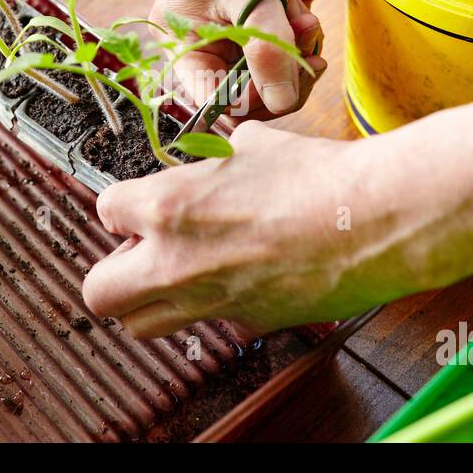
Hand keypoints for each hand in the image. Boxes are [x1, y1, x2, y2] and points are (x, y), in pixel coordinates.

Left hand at [82, 122, 433, 337]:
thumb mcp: (253, 146)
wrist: (373, 219)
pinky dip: (212, 308)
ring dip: (149, 301)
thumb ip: (218, 161)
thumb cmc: (319, 177)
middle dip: (114, 271)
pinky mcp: (246, 324)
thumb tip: (218, 162)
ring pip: (141, 326)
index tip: (143, 207)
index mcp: (168, 207)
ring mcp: (209, 302)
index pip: (105, 211)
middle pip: (99, 292)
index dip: (125, 208)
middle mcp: (176, 262)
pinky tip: (242, 278)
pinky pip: (207, 326)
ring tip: (183, 272)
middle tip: (143, 253)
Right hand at [152, 0, 328, 118]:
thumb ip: (268, 51)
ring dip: (296, 60)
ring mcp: (242, 35)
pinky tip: (307, 16)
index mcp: (182, 36)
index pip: (206, 97)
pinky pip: (290, 59)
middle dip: (278, 81)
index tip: (274, 89)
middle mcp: (207, 41)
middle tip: (305, 63)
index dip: (242, 103)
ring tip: (305, 25)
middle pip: (243, 96)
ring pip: (272, 80)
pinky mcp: (272, 27)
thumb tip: (279, 101)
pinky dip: (305, 45)